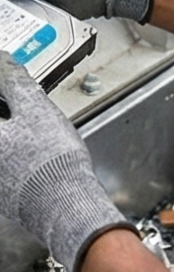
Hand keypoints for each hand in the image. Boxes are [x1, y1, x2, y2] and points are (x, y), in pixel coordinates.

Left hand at [0, 55, 126, 271]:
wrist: (68, 208)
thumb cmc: (53, 164)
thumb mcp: (38, 110)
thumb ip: (16, 81)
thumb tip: (5, 63)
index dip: (2, 94)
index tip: (8, 85)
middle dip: (7, 114)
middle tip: (17, 104)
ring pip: (3, 149)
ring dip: (12, 136)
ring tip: (29, 129)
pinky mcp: (2, 194)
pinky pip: (6, 168)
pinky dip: (15, 157)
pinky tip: (31, 155)